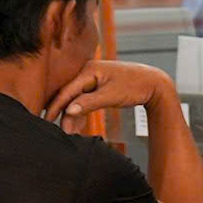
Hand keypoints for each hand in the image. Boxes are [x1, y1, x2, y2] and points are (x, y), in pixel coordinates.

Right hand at [46, 60, 172, 124]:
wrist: (155, 83)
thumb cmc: (135, 86)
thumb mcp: (111, 96)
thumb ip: (89, 103)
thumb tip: (69, 110)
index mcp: (89, 70)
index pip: (67, 90)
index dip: (56, 106)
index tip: (47, 119)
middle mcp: (88, 72)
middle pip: (70, 95)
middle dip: (64, 113)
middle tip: (59, 131)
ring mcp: (93, 79)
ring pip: (77, 99)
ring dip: (73, 115)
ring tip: (69, 132)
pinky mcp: (99, 86)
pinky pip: (85, 100)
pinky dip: (82, 112)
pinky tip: (77, 126)